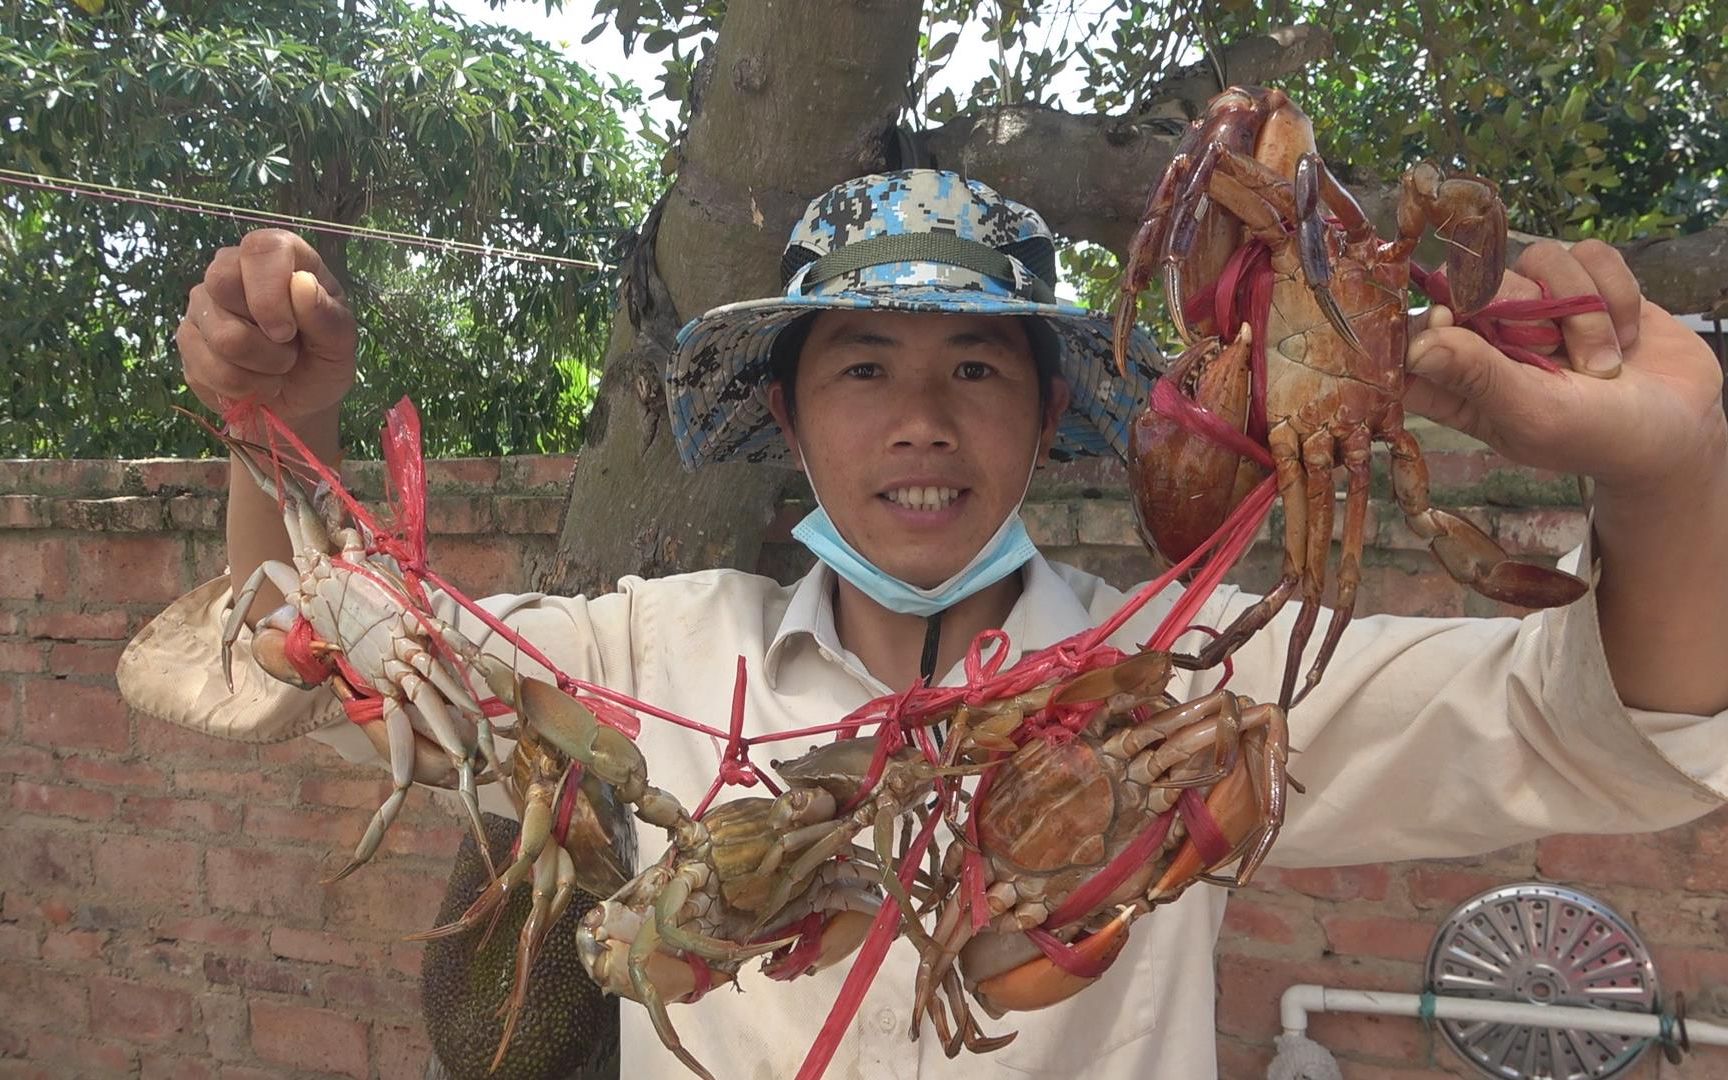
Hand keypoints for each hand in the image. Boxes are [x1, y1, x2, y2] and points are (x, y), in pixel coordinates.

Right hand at [178, 229, 357, 425]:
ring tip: (278, 368)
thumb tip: (300, 283)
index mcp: (280, 258)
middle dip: (264, 336)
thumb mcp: (340, 343)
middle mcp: (233, 270)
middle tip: (288, 352)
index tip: (287, 331)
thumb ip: (327, 315)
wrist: (299, 401)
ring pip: (220, 334)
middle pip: (222, 282)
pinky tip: (255, 383)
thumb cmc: (322, 361)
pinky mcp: (187, 338)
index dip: (270, 291)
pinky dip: (241, 386)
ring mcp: (204, 303)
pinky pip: (205, 366)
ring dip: (260, 367)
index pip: (261, 249)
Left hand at [1403, 239, 1726, 494]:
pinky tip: (1626, 334)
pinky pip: (1589, 253)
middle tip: (1555, 350)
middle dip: (1521, 308)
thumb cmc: (1600, 437)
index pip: (1411, 338)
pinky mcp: (1586, 281)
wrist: (1682, 428)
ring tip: (1604, 363)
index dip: (1424, 321)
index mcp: (1459, 381)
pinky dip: (1616, 293)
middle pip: (1474, 281)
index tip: (1449, 320)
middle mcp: (1490, 337)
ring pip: (1538, 258)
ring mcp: (1539, 304)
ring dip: (1582, 311)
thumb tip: (1417, 346)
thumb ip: (1478, 377)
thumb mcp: (1534, 415)